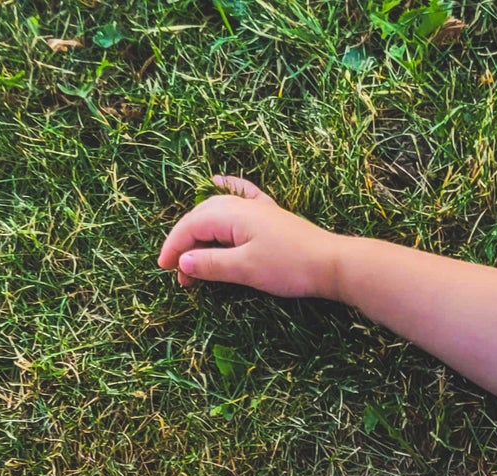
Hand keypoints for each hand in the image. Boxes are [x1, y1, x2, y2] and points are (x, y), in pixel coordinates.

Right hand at [158, 176, 340, 298]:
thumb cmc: (289, 267)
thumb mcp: (245, 269)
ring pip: (217, 211)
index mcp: (230, 213)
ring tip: (193, 255)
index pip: (190, 226)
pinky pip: (241, 196)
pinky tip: (217, 181)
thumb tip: (183, 262)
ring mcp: (257, 208)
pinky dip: (225, 191)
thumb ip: (212, 264)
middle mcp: (240, 204)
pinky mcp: (270, 216)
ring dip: (200, 231)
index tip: (165, 270)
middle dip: (184, 243)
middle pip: (200, 218)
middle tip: (178, 273)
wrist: (331, 264)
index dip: (174, 248)